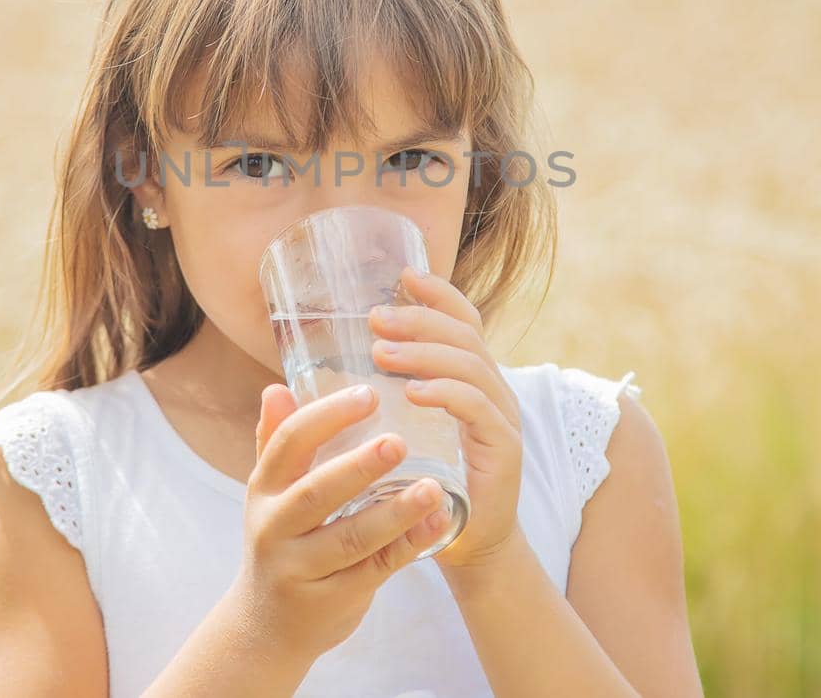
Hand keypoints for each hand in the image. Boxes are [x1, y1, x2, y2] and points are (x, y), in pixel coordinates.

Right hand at [228, 379, 451, 662]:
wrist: (266, 628)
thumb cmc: (281, 541)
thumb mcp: (269, 494)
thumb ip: (276, 442)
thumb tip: (277, 387)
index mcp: (263, 490)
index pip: (289, 444)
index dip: (327, 417)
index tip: (368, 394)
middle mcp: (275, 528)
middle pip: (317, 492)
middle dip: (359, 466)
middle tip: (400, 441)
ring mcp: (302, 568)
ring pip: (351, 538)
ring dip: (394, 512)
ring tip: (432, 488)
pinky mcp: (333, 599)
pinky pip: (377, 569)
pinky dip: (409, 545)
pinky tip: (438, 523)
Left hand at [369, 266, 525, 573]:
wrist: (465, 545)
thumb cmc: (425, 484)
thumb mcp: (401, 431)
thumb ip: (378, 399)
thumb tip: (317, 369)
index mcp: (472, 379)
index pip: (464, 321)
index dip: (439, 294)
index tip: (404, 275)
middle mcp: (493, 390)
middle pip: (465, 335)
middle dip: (420, 318)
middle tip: (376, 317)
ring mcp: (502, 418)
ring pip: (470, 365)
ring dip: (425, 352)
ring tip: (382, 352)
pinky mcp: (503, 449)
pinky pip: (478, 409)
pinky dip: (446, 393)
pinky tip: (414, 392)